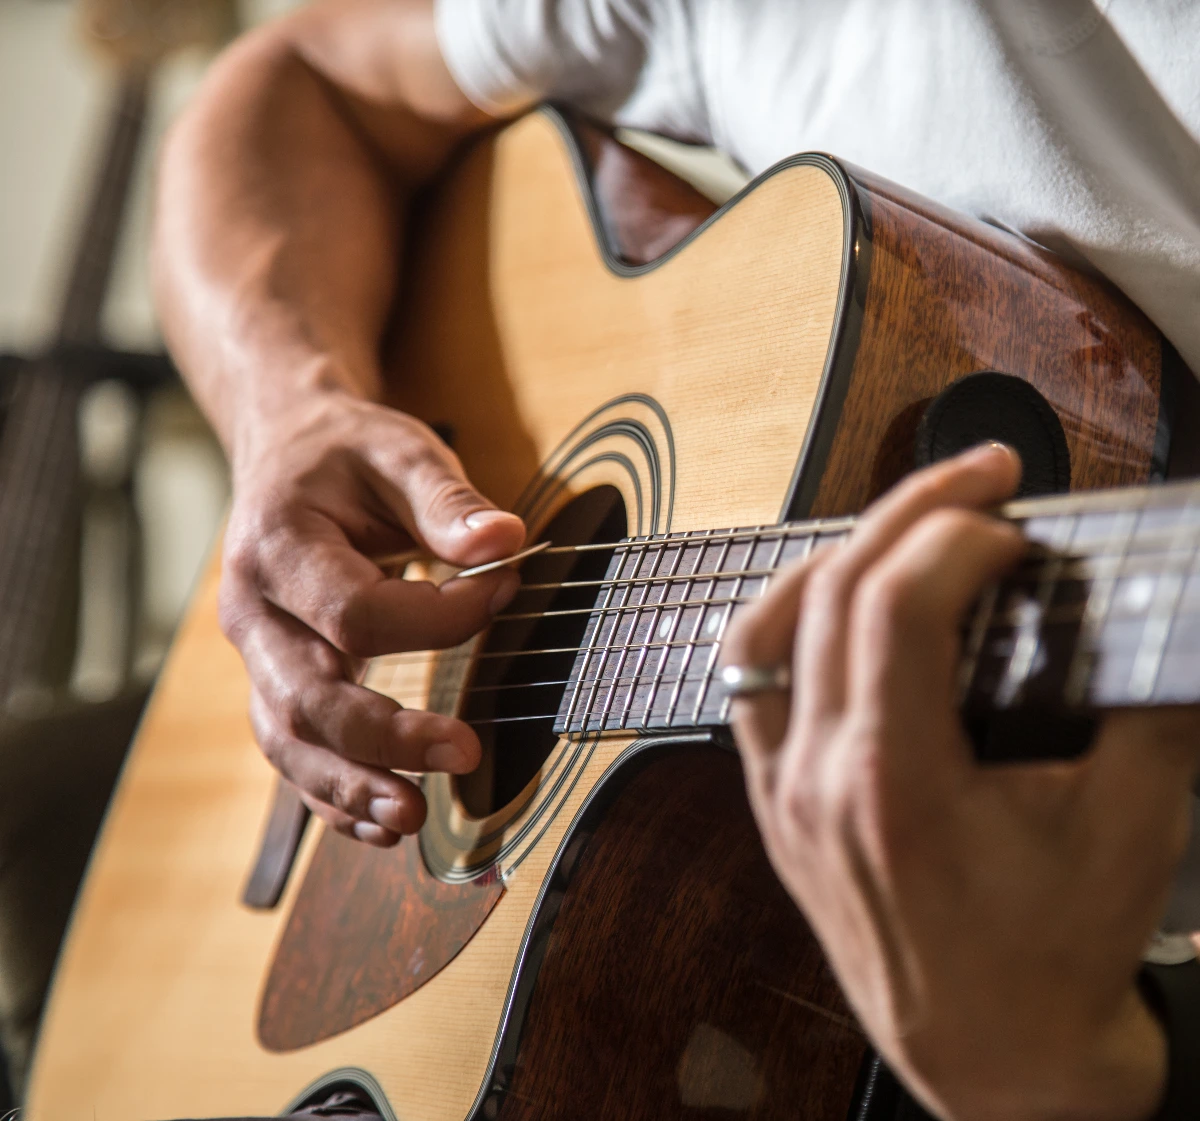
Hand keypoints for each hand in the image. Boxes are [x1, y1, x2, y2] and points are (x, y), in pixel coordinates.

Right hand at [219, 389, 525, 846]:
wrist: (287, 453)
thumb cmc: (347, 454)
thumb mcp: (400, 451)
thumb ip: (446, 501)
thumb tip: (505, 542)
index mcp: (277, 546)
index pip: (354, 611)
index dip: (438, 617)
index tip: (507, 588)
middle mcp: (251, 611)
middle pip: (305, 694)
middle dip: (384, 735)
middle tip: (464, 752)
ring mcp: (256, 655)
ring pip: (286, 738)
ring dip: (347, 785)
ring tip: (409, 817)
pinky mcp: (274, 680)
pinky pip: (291, 751)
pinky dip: (331, 794)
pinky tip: (380, 823)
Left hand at [724, 443, 1199, 1120]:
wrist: (995, 1058)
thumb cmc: (1056, 960)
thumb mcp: (1133, 830)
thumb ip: (1151, 709)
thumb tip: (1155, 614)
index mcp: (895, 786)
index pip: (893, 607)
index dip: (956, 536)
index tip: (1016, 526)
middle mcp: (816, 781)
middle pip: (833, 594)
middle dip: (911, 511)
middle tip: (982, 478)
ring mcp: (781, 791)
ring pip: (770, 627)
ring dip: (840, 555)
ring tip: (909, 523)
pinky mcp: (773, 802)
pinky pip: (751, 682)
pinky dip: (792, 619)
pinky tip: (841, 600)